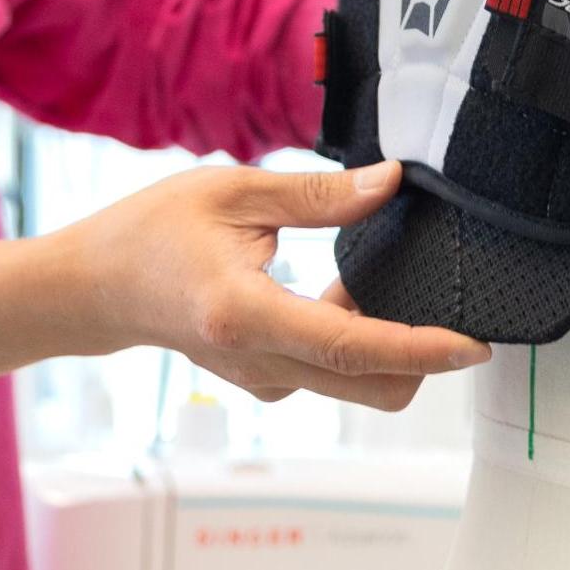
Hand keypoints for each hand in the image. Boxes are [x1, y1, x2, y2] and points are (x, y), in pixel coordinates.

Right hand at [58, 159, 490, 409]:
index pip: (352, 346)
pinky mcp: (264, 381)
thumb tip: (390, 182)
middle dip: (422, 357)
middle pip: (371, 386)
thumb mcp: (232, 190)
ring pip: (355, 383)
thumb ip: (317, 194)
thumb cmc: (151, 231)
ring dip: (383, 341)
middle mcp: (259, 362)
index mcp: (247, 314)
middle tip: (440, 300)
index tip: (473, 345)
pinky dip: (353, 342)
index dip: (421, 350)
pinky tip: (333, 292)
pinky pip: (330, 373)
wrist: (96, 287)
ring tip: (364, 277)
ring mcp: (262, 380)